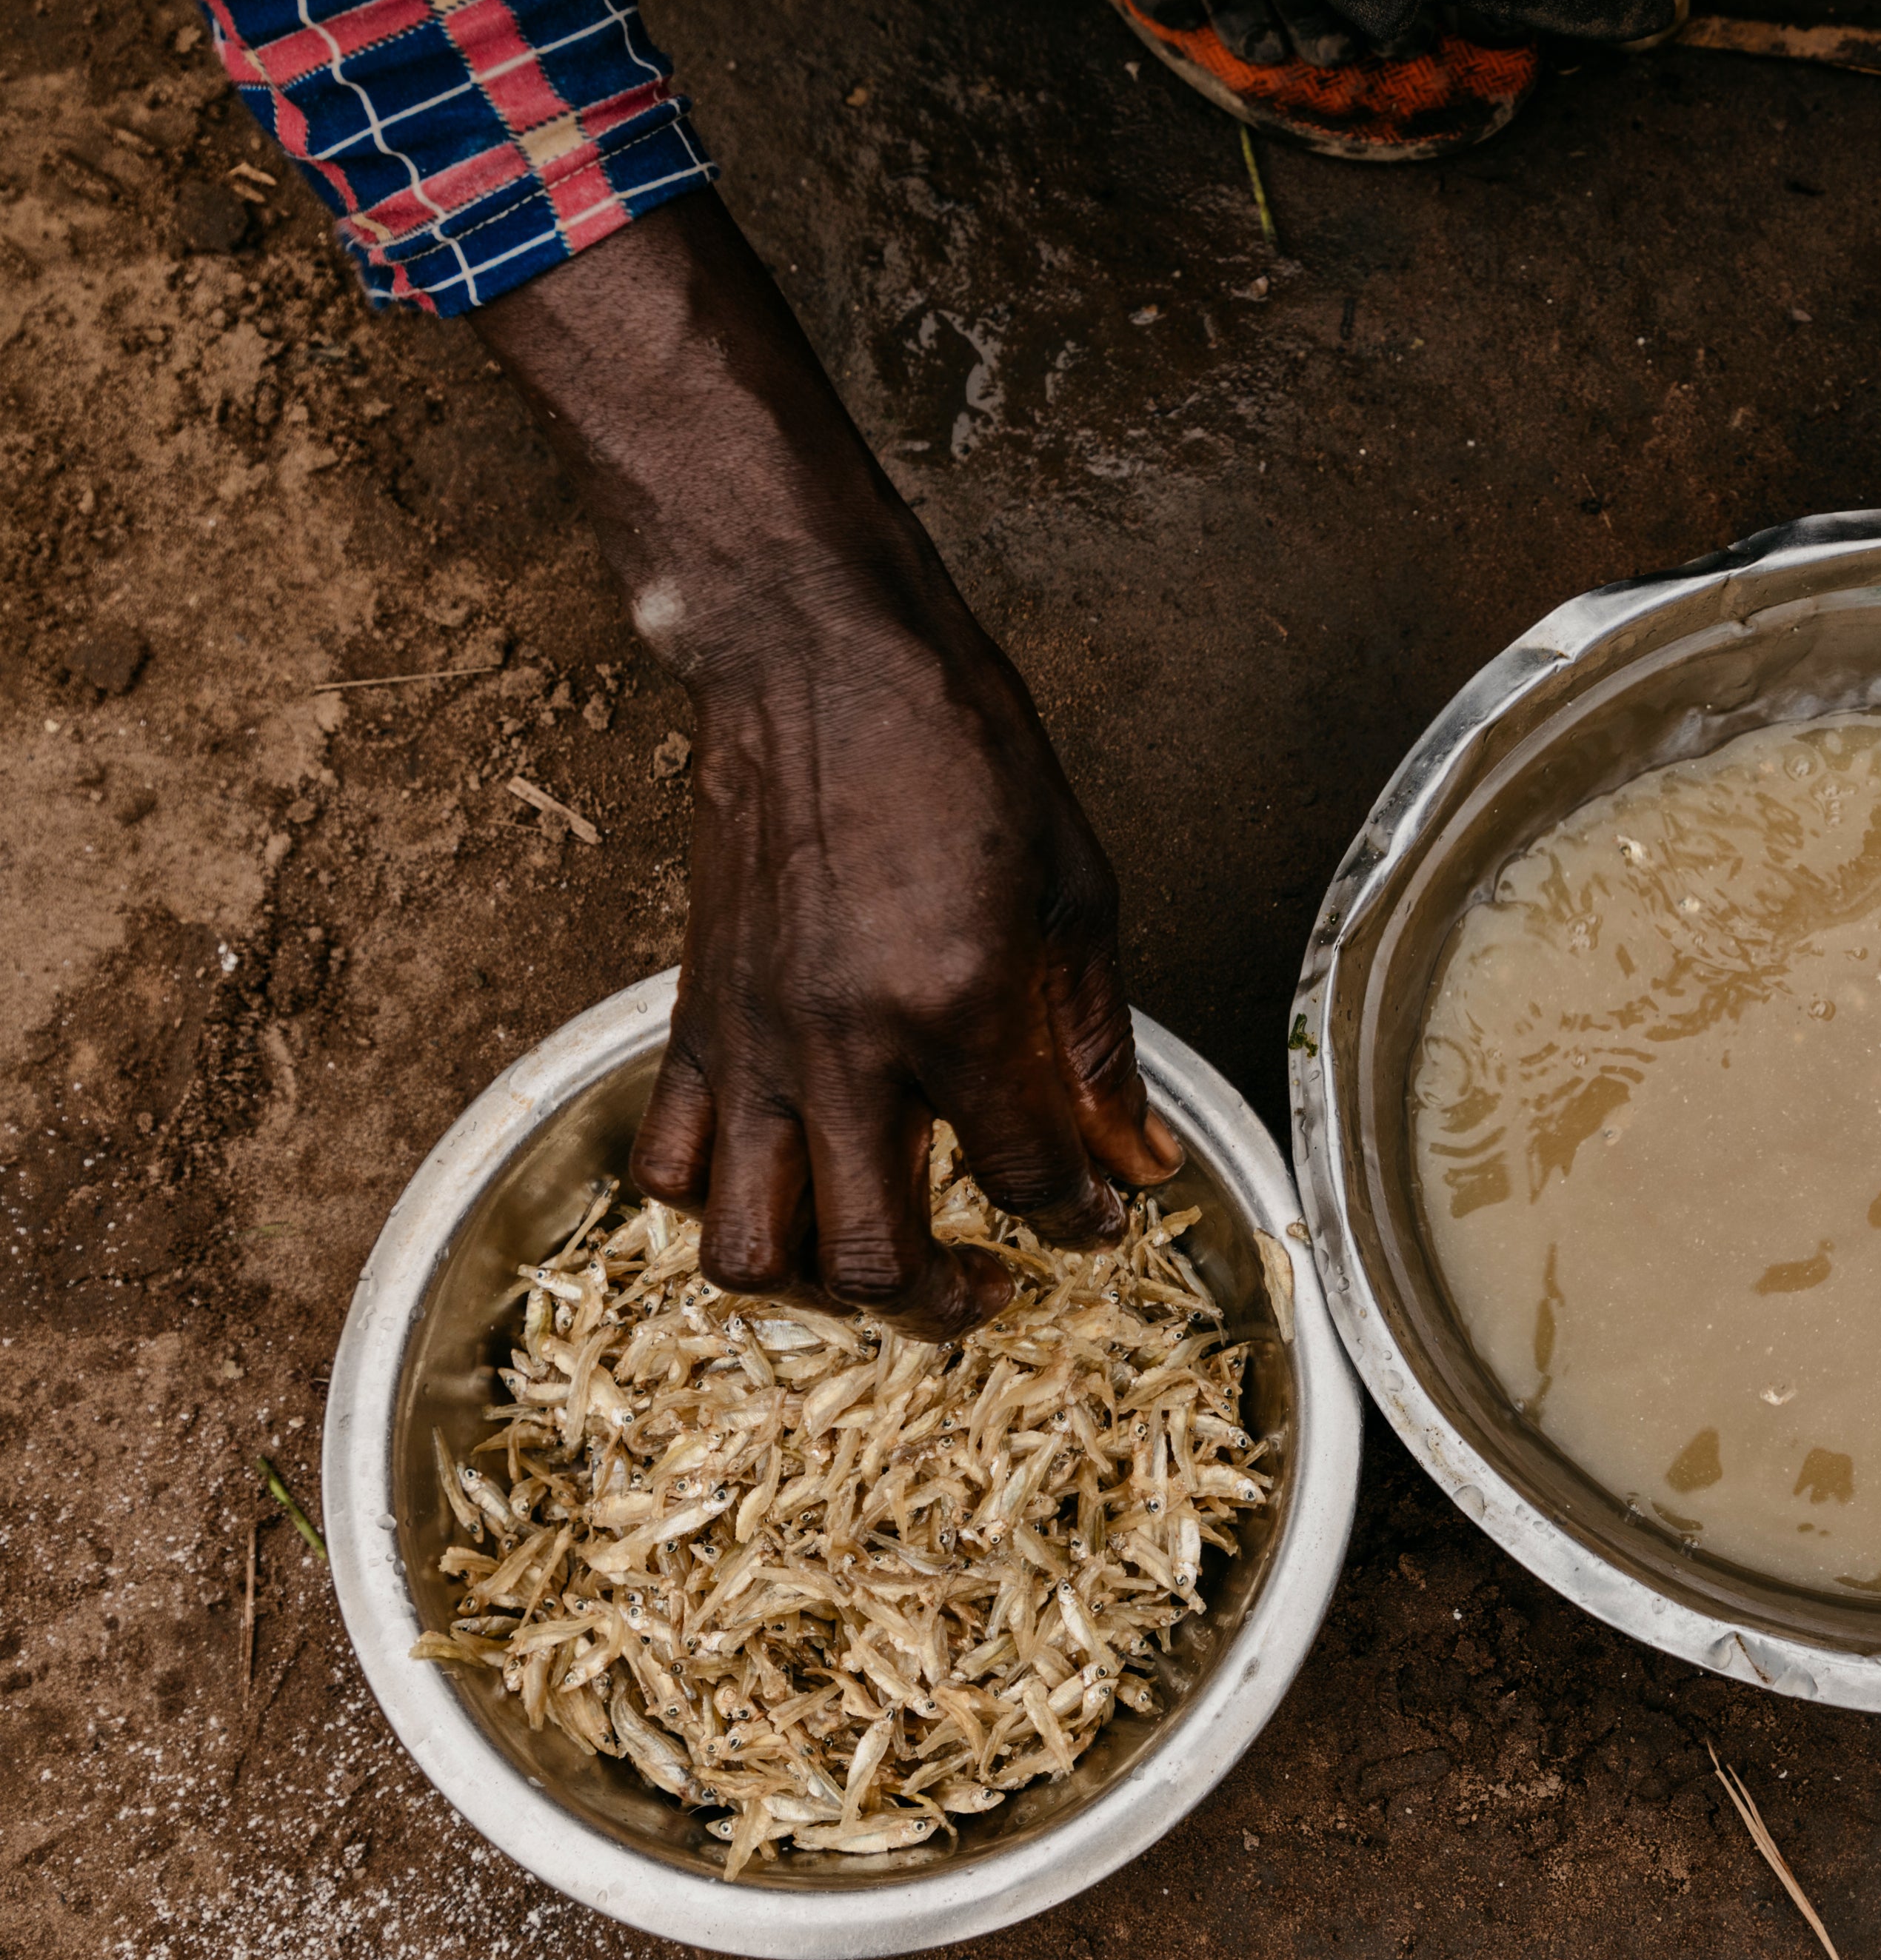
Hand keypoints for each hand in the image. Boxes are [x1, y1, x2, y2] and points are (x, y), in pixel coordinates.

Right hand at [477, 194, 1178, 1333]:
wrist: (820, 654)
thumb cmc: (965, 751)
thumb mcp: (1080, 893)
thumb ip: (1097, 1047)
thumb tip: (1138, 1163)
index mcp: (958, 1008)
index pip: (1028, 1183)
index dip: (1082, 1224)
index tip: (1101, 1218)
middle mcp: (843, 1047)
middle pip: (871, 1265)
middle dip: (942, 1305)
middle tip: (988, 1281)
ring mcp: (751, 1041)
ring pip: (747, 1251)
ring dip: (817, 1287)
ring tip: (876, 1255)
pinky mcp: (688, 1018)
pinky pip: (663, 1168)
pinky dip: (716, 1205)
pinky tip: (786, 1177)